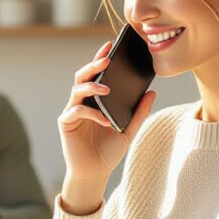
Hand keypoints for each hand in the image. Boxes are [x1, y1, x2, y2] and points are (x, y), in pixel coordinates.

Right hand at [58, 41, 156, 213]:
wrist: (95, 173)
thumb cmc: (108, 151)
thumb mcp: (129, 130)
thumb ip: (139, 112)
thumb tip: (152, 92)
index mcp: (95, 100)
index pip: (97, 75)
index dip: (101, 58)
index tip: (110, 45)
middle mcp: (81, 102)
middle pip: (83, 77)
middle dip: (94, 66)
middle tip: (107, 60)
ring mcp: (72, 111)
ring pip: (77, 90)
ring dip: (92, 88)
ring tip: (107, 90)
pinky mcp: (66, 123)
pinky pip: (76, 112)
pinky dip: (91, 114)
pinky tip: (105, 120)